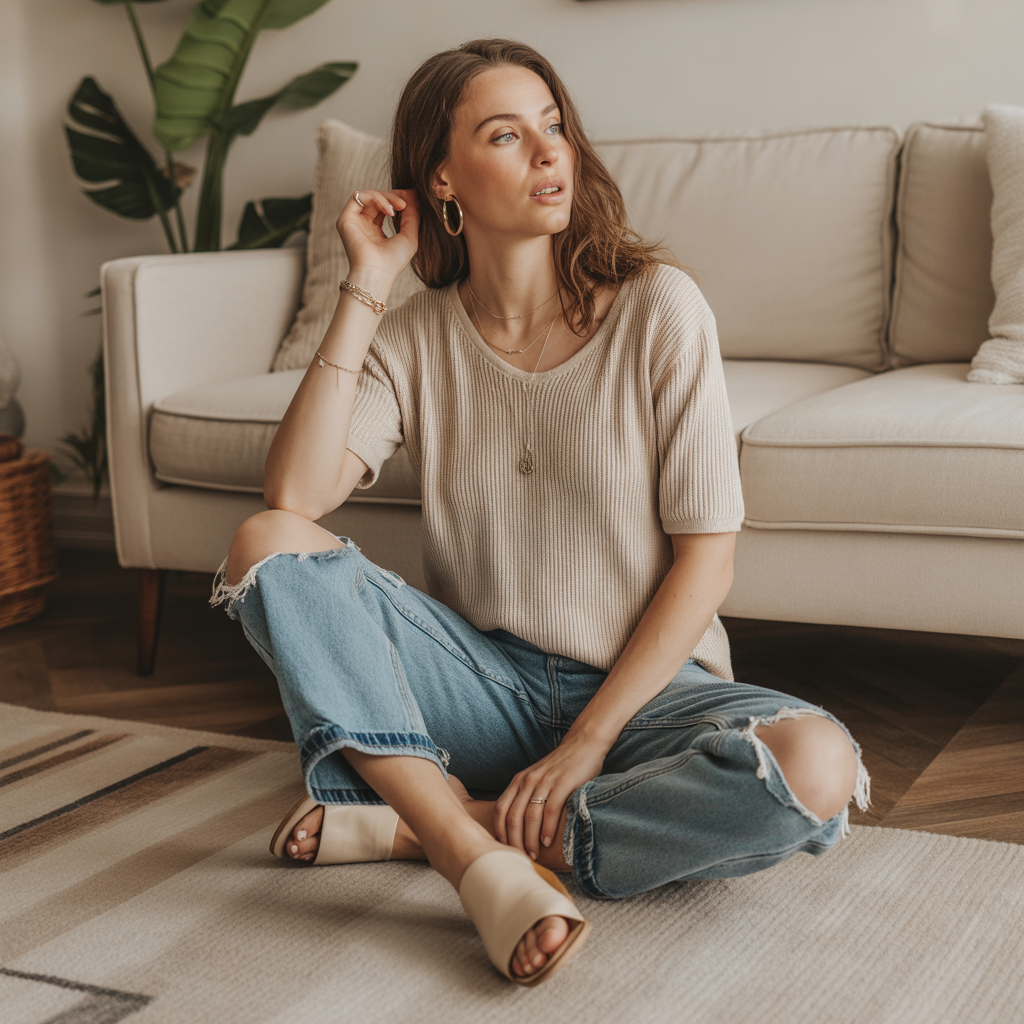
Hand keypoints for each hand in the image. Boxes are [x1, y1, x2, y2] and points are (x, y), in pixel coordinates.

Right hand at [335, 188, 420, 284]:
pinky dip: (377, 198)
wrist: (377, 273)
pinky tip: (390, 210)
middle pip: (377, 199)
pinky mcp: (346, 219)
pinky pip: (359, 196)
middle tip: (407, 202)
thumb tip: (413, 195)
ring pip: (369, 196)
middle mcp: (362, 225)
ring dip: (388, 197)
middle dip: (394, 197)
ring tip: (401, 207)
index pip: (385, 207)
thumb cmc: (393, 261)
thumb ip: (412, 215)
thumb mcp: (409, 236)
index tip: (414, 200)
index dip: (398, 200)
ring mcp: (353, 222)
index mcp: (375, 231)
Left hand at [494, 732, 608, 861]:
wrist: (583, 745)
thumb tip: (519, 827)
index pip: (501, 809)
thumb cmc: (560, 767)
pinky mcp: (563, 783)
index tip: (505, 848)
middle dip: (514, 841)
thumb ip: (528, 796)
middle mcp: (528, 780)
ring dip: (531, 839)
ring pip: (530, 816)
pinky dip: (547, 829)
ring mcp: (545, 781)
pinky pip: (551, 810)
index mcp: (519, 780)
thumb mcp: (537, 778)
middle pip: (513, 816)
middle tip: (520, 857)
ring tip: (534, 853)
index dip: (500, 831)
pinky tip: (548, 841)